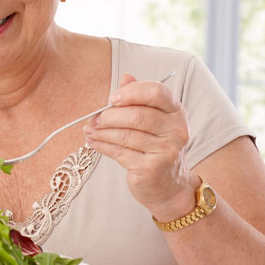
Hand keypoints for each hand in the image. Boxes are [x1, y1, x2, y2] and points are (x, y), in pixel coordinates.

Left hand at [82, 74, 195, 219]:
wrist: (169, 186)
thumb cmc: (156, 147)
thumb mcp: (154, 119)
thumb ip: (139, 98)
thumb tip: (125, 77)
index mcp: (176, 112)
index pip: (157, 92)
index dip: (131, 92)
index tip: (112, 98)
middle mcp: (176, 130)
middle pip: (137, 115)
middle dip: (109, 116)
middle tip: (93, 119)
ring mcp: (165, 151)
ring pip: (125, 135)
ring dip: (101, 132)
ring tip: (89, 130)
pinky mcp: (151, 169)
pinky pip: (119, 152)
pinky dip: (102, 146)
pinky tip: (92, 142)